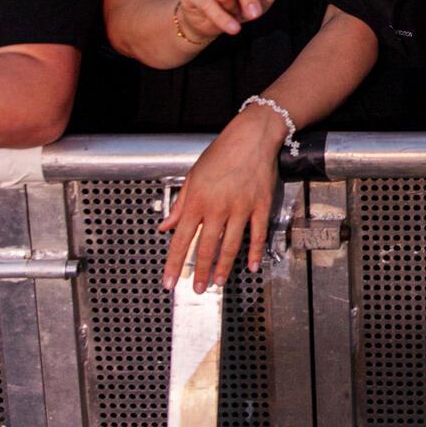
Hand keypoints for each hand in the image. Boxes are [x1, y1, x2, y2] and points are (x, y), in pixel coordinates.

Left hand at [160, 106, 281, 291]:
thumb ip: (180, 204)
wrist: (252, 136)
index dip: (174, 263)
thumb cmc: (221, 153)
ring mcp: (241, 208)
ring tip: (217, 283)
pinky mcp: (260, 206)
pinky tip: (250, 267)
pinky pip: (258, 235)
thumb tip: (165, 226)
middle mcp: (218, 207)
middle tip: (197, 290)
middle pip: (206, 248)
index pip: (181, 239)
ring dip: (223, 267)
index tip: (169, 281)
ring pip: (230, 246)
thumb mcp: (193, 176)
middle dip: (199, 272)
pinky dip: (254, 253)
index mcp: (197, 200)